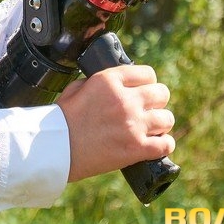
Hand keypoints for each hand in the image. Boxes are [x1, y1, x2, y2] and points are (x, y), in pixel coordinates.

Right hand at [55, 65, 175, 182]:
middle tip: (149, 110)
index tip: (144, 90)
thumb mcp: (76, 88)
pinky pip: (165, 144)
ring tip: (153, 129)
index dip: (147, 82)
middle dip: (157, 102)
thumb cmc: (62, 120)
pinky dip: (164, 145)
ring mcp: (133, 124)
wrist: (56, 150)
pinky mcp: (136, 148)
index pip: (147, 73)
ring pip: (167, 119)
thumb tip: (113, 83)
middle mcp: (125, 100)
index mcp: (109, 80)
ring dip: (161, 124)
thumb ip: (97, 82)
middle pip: (161, 93)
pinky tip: (157, 145)